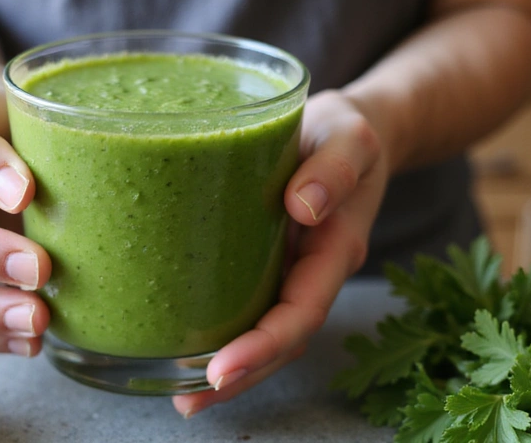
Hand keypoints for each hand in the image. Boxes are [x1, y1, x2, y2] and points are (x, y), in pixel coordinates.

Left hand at [172, 90, 390, 416]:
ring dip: (227, 369)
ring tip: (181, 395)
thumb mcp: (349, 138)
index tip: (222, 369)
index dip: (265, 346)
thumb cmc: (347, 133)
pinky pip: (248, 307)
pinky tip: (184, 348)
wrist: (348, 133)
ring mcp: (290, 272)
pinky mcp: (267, 262)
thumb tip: (303, 206)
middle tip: (189, 398)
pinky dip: (222, 335)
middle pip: (282, 342)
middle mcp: (312, 272)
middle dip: (241, 375)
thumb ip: (335, 168)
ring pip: (264, 333)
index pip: (302, 313)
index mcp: (334, 250)